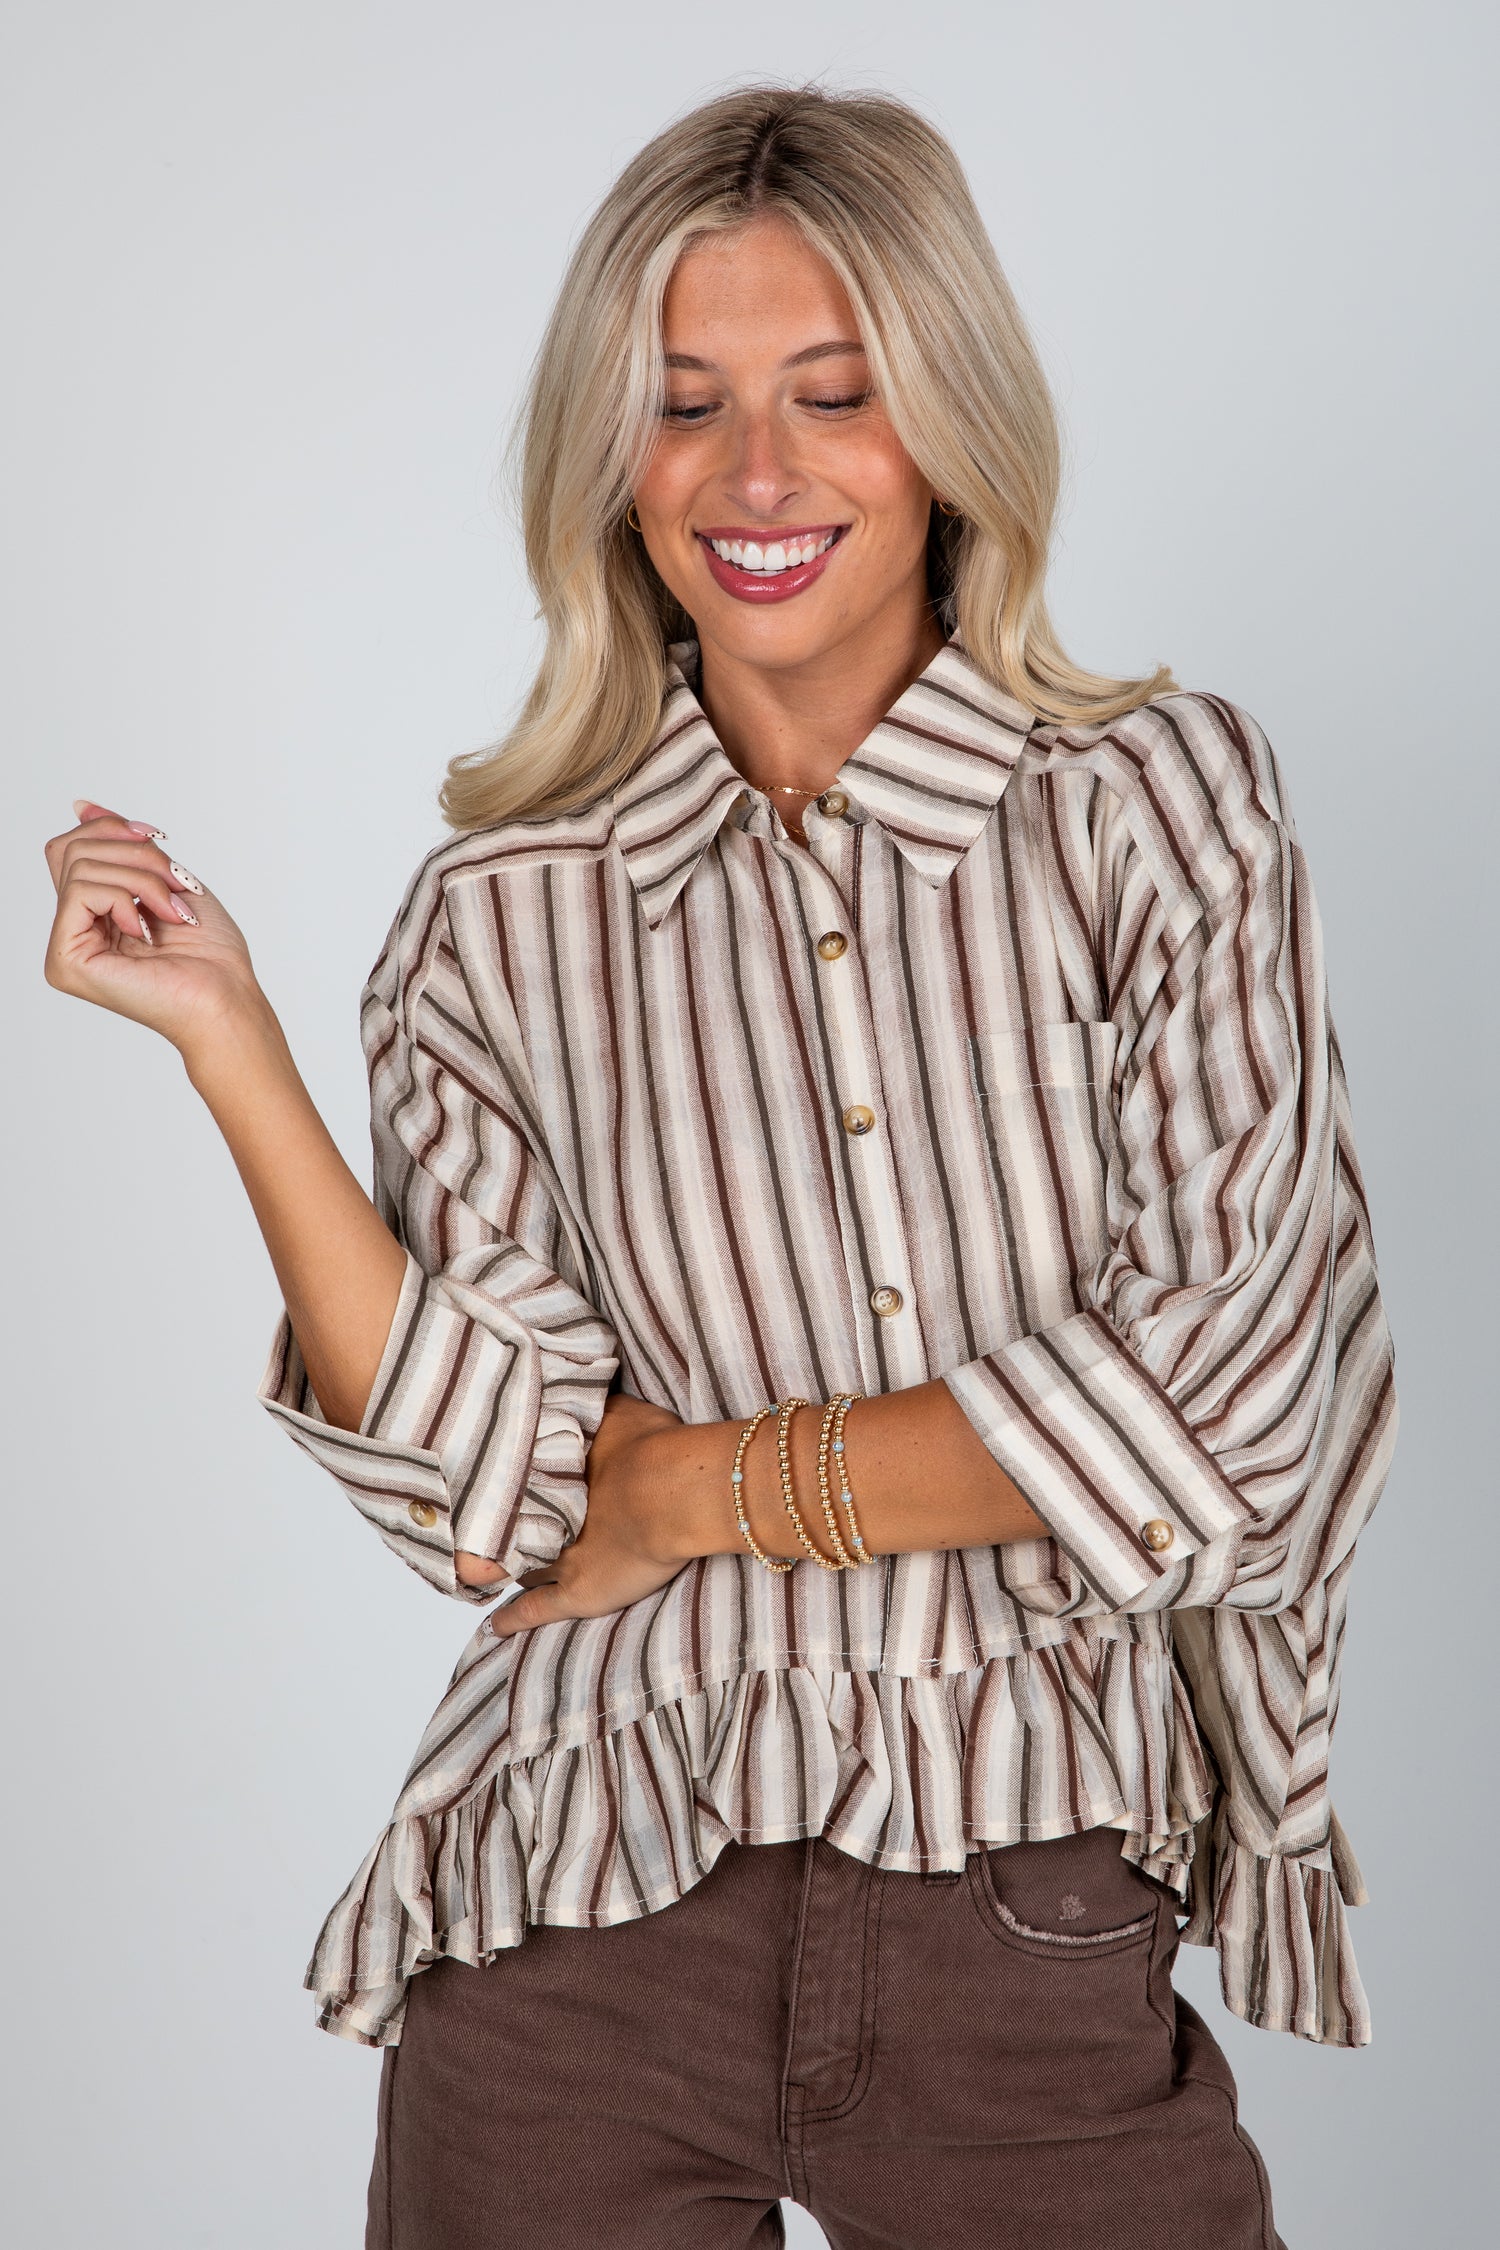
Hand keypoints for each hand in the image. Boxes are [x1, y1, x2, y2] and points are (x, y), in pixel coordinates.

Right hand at [43, 798, 265, 1059]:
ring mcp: (65, 948)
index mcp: (93, 914)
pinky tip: (148, 931)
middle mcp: (73, 931)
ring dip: (143, 879)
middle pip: (74, 849)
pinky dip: (126, 899)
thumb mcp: (166, 877)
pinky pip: (81, 892)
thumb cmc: (210, 951)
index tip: (158, 837)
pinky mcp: (66, 962)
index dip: (112, 828)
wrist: (227, 996)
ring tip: (172, 913)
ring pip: (82, 867)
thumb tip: (80, 805)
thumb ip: (122, 845)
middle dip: (136, 854)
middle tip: (176, 884)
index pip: (74, 847)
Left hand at [480, 1390, 692, 1637]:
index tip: (494, 1487)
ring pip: (520, 1566)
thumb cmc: (655, 1447)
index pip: (521, 1483)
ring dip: (506, 1567)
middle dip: (500, 1527)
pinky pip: (533, 1610)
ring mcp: (558, 1557)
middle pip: (514, 1525)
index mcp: (559, 1474)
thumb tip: (584, 1386)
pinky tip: (495, 1627)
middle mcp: (550, 1515)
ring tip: (486, 1571)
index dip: (512, 1488)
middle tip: (481, 1528)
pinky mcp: (574, 1592)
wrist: (673, 1489)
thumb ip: (600, 1406)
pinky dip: (512, 1620)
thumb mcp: (622, 1412)